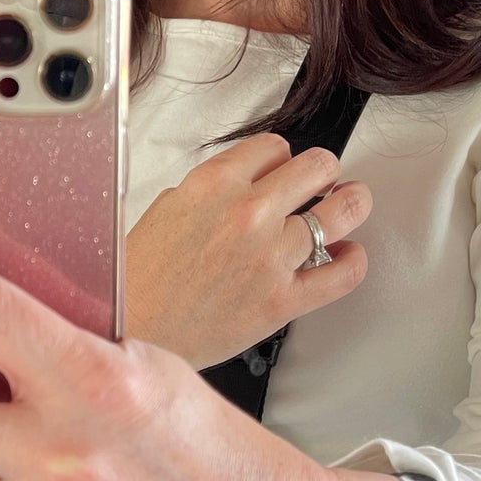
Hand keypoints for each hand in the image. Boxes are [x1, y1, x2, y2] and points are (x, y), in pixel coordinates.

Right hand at [128, 137, 369, 365]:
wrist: (127, 332)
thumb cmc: (138, 279)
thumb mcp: (166, 208)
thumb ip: (211, 191)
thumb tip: (243, 187)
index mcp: (213, 185)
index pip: (274, 148)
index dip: (282, 158)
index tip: (283, 169)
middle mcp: (248, 214)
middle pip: (318, 167)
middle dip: (323, 171)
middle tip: (323, 180)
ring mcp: (271, 257)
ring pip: (342, 211)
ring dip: (350, 204)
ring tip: (351, 204)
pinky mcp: (284, 300)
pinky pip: (343, 273)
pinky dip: (353, 260)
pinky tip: (348, 254)